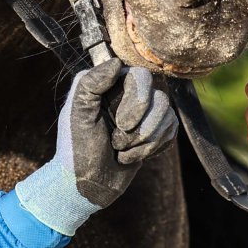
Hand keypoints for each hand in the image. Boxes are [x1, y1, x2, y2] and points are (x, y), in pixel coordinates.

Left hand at [61, 58, 177, 206]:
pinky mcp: (152, 131)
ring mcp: (141, 113)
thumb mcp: (76, 114)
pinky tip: (130, 157)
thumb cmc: (76, 148)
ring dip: (144, 141)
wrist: (85, 184)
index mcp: (106, 83)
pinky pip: (171, 131)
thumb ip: (90, 84)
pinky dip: (151, 149)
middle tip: (118, 141)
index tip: (122, 124)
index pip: (140, 76)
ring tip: (120, 150)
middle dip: (143, 126)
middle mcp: (125, 93)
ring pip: (168, 115)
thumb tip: (116, 63)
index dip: (138, 101)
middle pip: (159, 97)